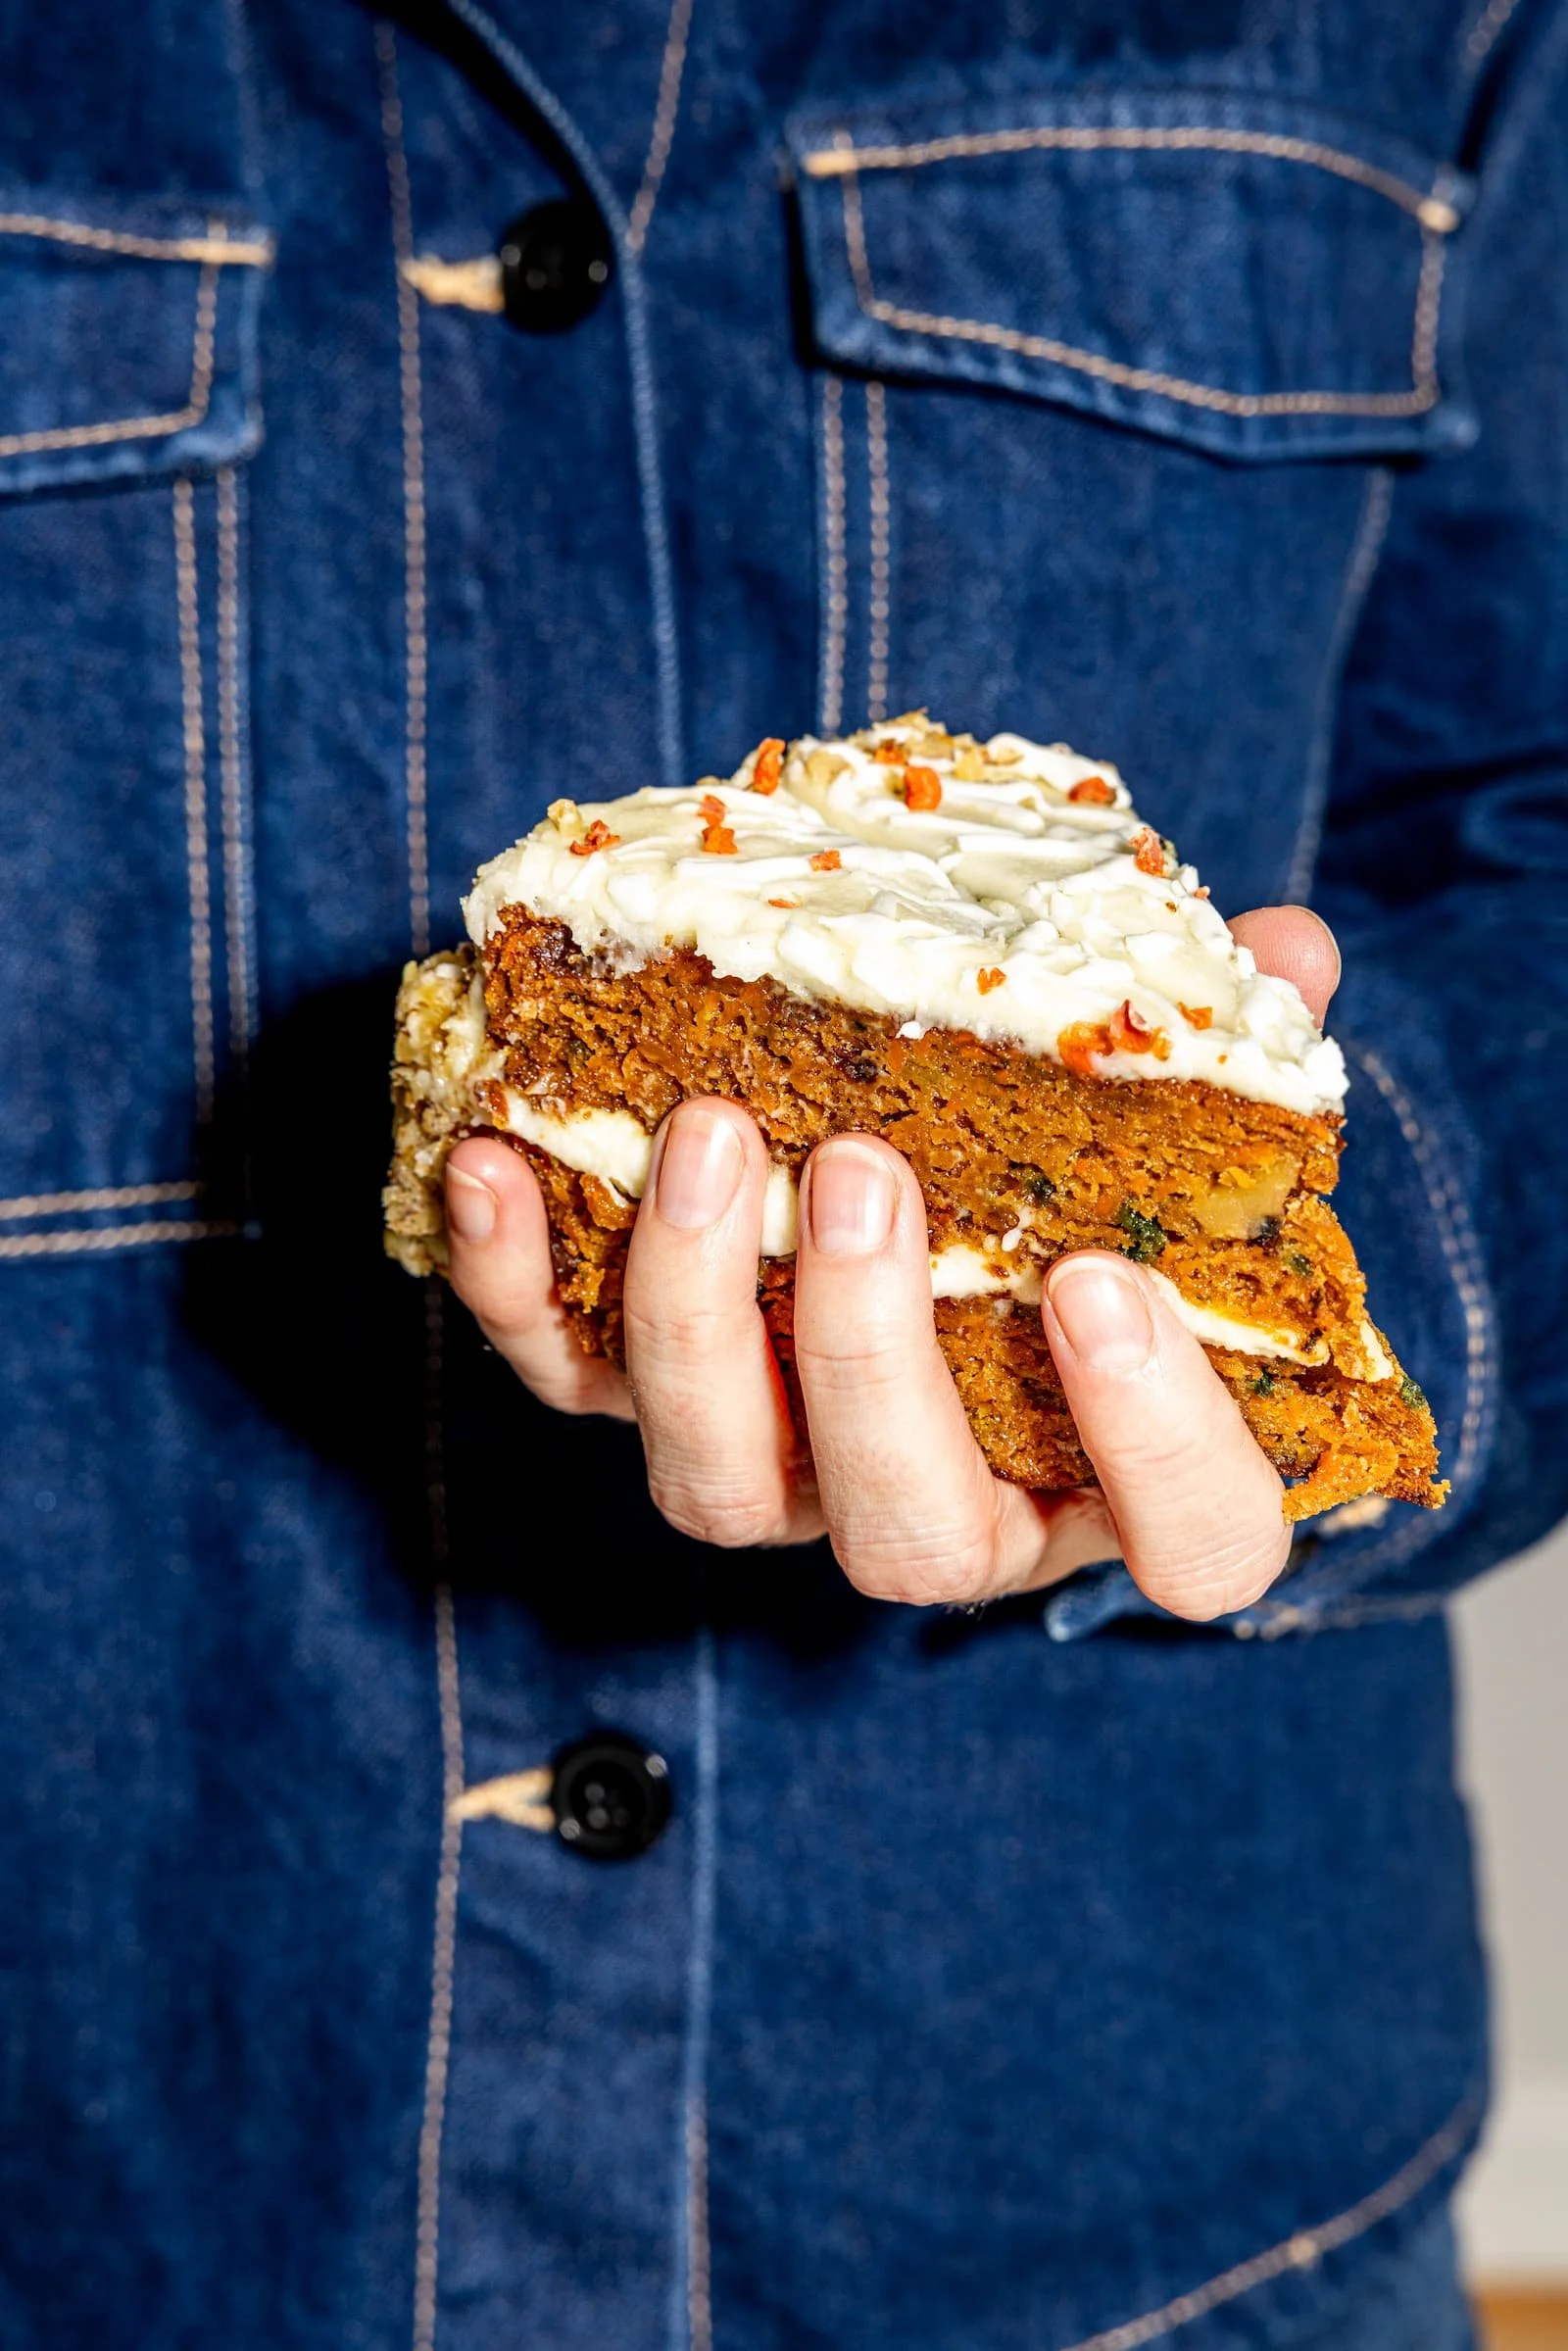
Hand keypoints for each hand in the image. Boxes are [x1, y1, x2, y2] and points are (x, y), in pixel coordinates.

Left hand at [444, 906, 1339, 1619]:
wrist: (920, 1219)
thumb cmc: (1063, 1206)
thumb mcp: (1162, 1142)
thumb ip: (1226, 1068)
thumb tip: (1291, 954)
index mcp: (1110, 1472)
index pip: (1191, 1542)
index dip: (1158, 1446)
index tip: (1104, 1285)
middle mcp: (943, 1507)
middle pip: (910, 1531)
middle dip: (873, 1356)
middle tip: (861, 1174)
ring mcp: (782, 1474)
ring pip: (719, 1484)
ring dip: (698, 1316)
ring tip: (707, 1138)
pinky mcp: (646, 1407)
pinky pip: (564, 1384)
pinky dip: (509, 1285)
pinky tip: (494, 1159)